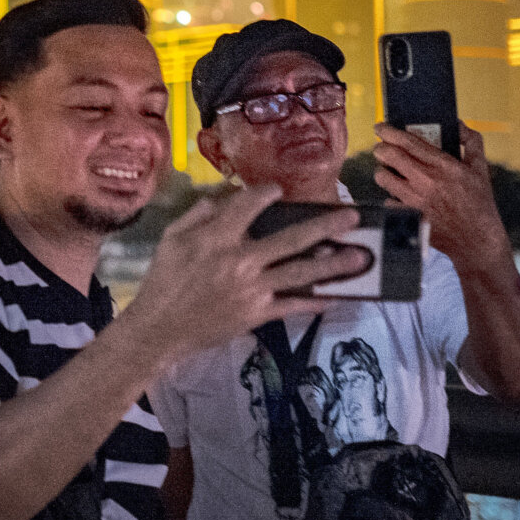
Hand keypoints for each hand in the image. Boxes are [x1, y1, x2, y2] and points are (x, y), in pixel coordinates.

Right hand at [121, 184, 361, 360]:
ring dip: (333, 264)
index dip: (268, 194)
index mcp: (217, 237)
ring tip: (359, 257)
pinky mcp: (257, 313)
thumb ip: (199, 214)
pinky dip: (315, 302)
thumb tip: (224, 199)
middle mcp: (240, 259)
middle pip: (291, 238)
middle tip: (351, 217)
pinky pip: (293, 305)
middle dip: (324, 226)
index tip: (279, 190)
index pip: (250, 206)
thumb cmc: (163, 280)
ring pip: (300, 272)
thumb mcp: (171, 238)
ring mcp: (252, 288)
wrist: (159, 328)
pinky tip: (336, 296)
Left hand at [372, 122, 512, 270]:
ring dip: (383, 171)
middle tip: (381, 148)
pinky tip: (399, 196)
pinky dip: (391, 197)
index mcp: (443, 165)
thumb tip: (458, 124)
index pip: (408, 142)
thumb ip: (472, 142)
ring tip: (389, 172)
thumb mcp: (480, 168)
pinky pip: (387, 200)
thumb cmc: (479, 203)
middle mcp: (426, 180)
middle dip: (381, 148)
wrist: (476, 239)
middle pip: (389, 156)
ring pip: (382, 177)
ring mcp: (415, 200)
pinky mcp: (408, 216)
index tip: (380, 127)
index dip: (389, 132)